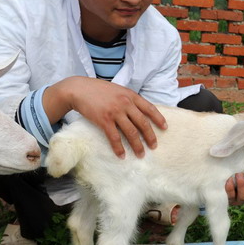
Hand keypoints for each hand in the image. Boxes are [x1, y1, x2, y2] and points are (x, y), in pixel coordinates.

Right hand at [43, 76, 166, 157]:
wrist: (79, 89)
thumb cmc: (99, 90)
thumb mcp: (118, 90)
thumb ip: (129, 99)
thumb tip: (139, 112)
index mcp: (131, 95)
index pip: (150, 108)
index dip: (159, 119)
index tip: (165, 128)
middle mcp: (125, 103)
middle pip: (143, 123)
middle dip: (150, 136)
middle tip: (154, 146)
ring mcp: (115, 112)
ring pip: (131, 132)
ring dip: (137, 145)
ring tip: (141, 154)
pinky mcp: (104, 120)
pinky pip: (114, 137)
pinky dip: (119, 148)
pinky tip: (122, 155)